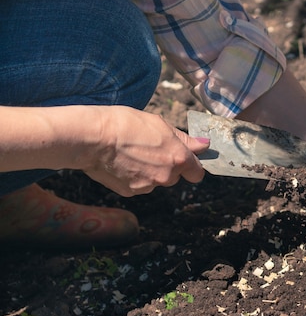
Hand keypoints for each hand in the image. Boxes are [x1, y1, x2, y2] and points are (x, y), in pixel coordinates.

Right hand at [83, 106, 209, 195]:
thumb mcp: (159, 123)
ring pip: (156, 181)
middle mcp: (166, 177)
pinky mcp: (130, 192)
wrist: (92, 138)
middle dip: (167, 166)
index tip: (185, 158)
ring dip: (150, 172)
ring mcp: (148, 187)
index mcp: (178, 158)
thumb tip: (204, 145)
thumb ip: (184, 139)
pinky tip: (121, 162)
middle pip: (175, 176)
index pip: (197, 173)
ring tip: (131, 154)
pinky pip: (139, 185)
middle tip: (150, 149)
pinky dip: (133, 177)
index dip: (192, 166)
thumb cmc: (125, 124)